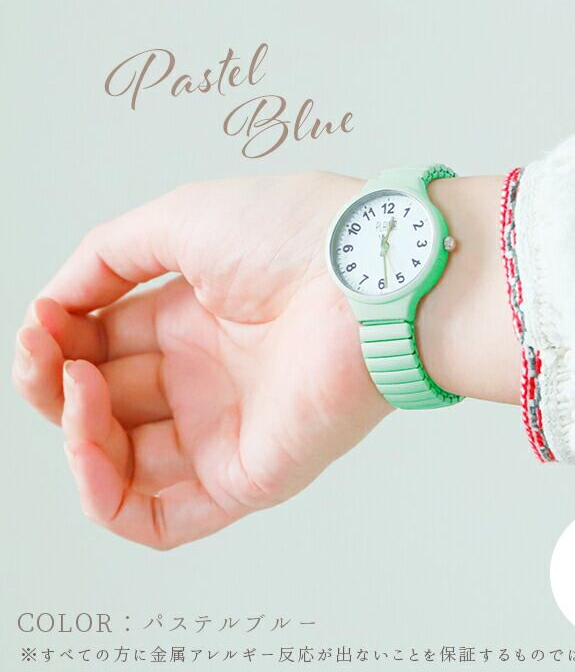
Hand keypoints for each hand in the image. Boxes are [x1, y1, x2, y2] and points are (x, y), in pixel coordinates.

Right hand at [12, 172, 389, 548]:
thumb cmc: (294, 235)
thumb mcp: (180, 221)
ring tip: (76, 389)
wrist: (368, 277)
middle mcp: (206, 376)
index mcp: (193, 318)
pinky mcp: (248, 475)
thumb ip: (107, 256)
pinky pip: (164, 518)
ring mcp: (225, 428)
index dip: (60, 340)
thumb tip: (54, 300)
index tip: (42, 322)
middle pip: (105, 405)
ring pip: (123, 466)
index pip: (103, 346)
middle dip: (56, 384)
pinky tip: (86, 454)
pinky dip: (107, 500)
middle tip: (48, 354)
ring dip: (76, 436)